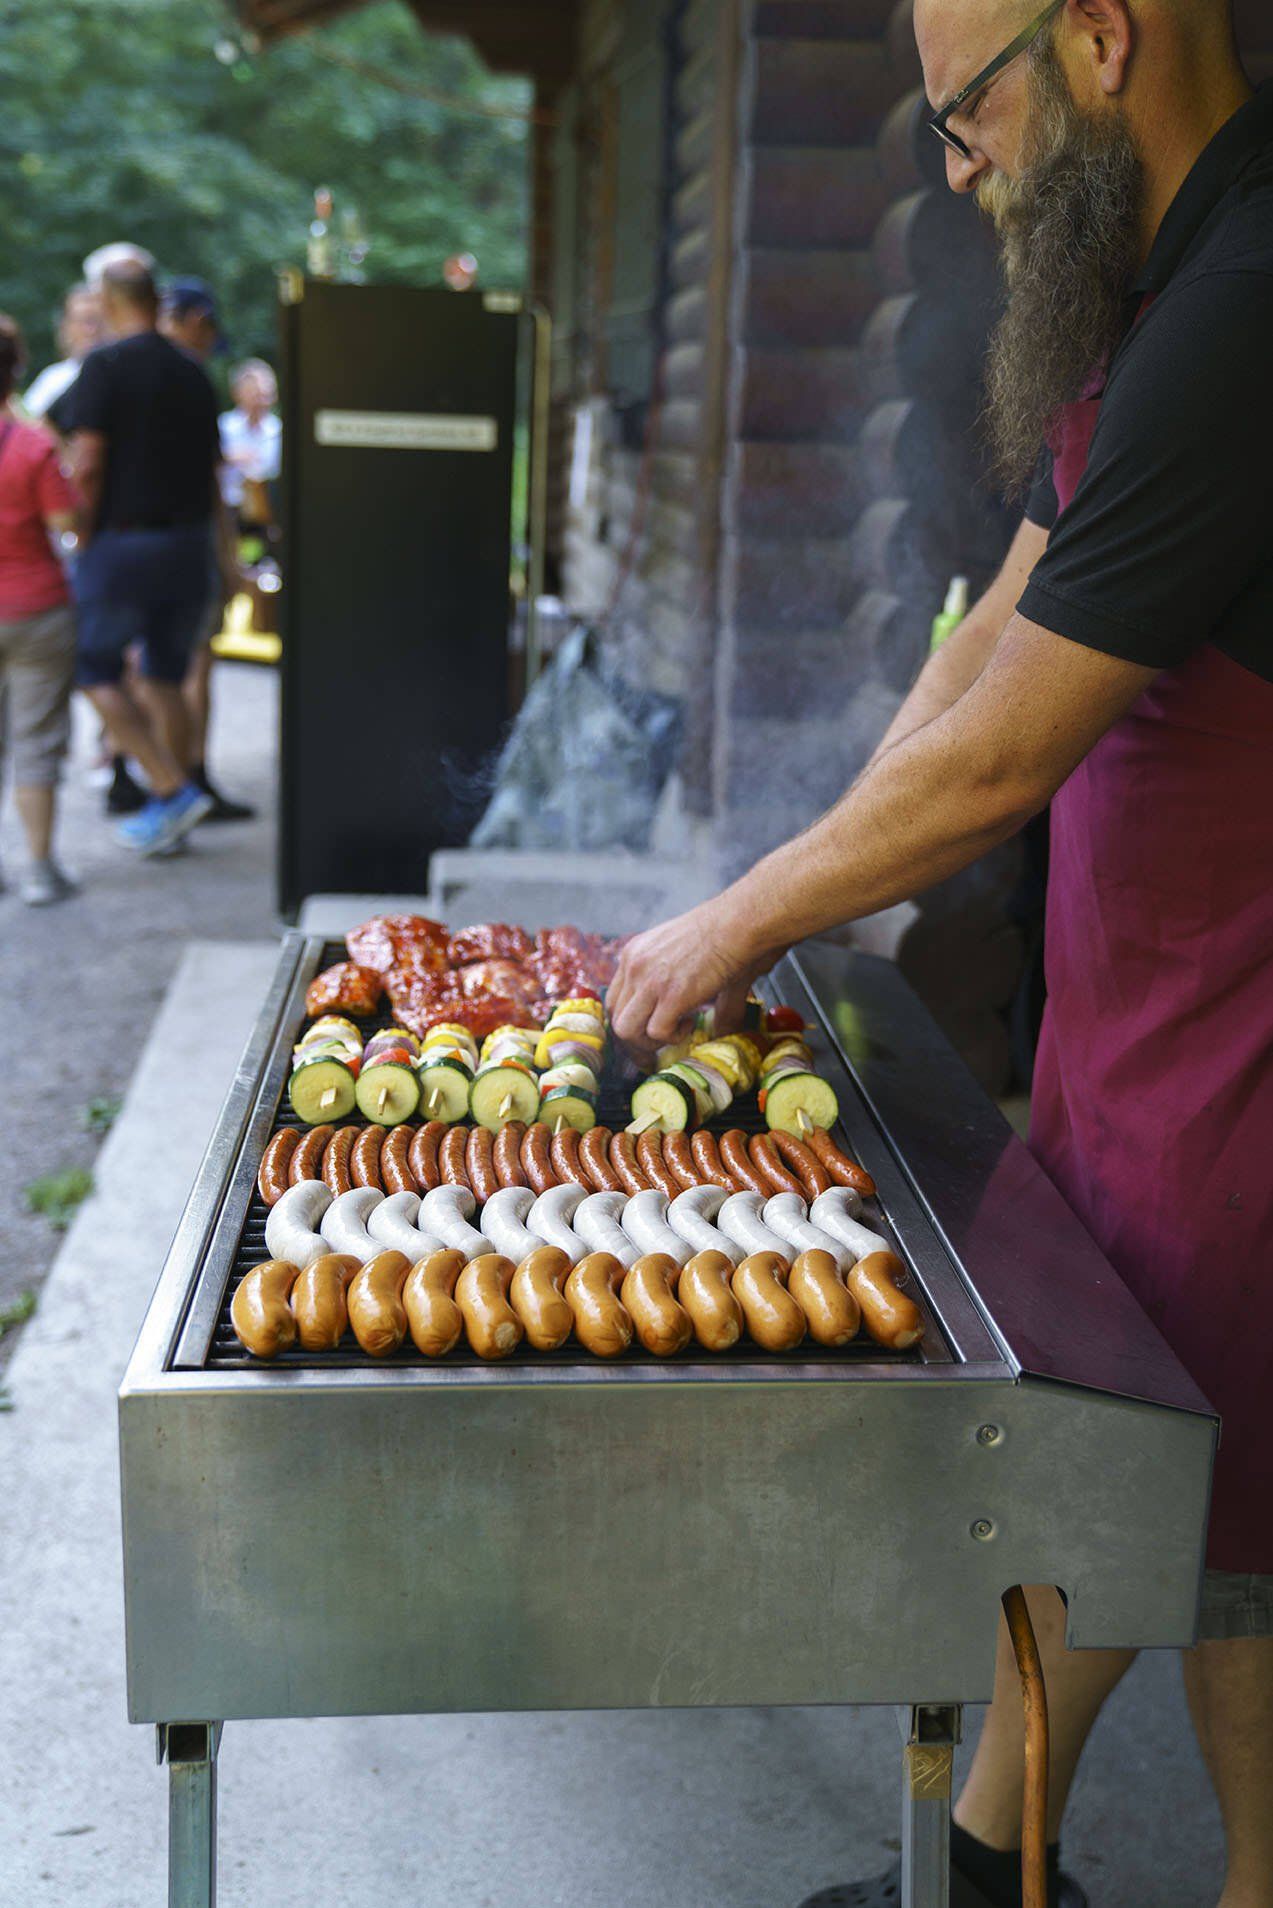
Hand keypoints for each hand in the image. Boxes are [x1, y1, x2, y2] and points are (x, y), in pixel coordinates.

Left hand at [607, 895, 779, 1055]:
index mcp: (635, 954)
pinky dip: (673, 1037)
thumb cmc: (723, 933)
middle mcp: (634, 966)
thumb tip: (718, 1027)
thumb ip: (691, 991)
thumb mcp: (691, 957)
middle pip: (615, 1018)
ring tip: (676, 1032)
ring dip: (649, 1041)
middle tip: (660, 1044)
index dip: (630, 1020)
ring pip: (626, 1030)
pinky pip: (656, 1033)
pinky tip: (691, 1023)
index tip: (647, 1032)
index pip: (614, 999)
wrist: (738, 923)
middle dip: (636, 1039)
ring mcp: (649, 981)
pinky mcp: (671, 995)